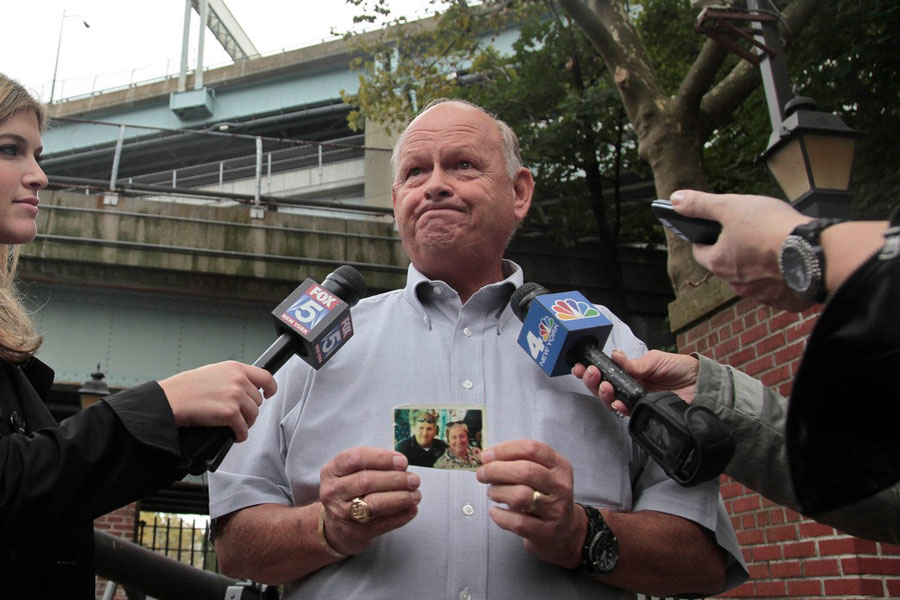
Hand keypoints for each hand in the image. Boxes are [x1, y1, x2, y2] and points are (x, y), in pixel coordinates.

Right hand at [159, 360, 276, 440]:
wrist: (171, 400)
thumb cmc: (186, 388)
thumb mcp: (213, 372)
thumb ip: (231, 378)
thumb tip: (244, 388)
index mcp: (235, 368)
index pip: (265, 376)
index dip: (271, 387)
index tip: (269, 393)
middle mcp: (238, 380)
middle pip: (257, 400)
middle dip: (249, 409)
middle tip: (237, 415)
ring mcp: (235, 396)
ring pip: (253, 415)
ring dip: (245, 423)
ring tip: (235, 425)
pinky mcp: (230, 413)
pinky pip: (243, 429)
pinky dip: (240, 435)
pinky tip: (234, 435)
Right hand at [319, 447, 421, 555]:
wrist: (333, 527)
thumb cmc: (348, 493)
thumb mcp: (350, 473)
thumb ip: (373, 466)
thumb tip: (402, 465)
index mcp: (332, 471)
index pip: (356, 458)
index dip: (382, 458)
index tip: (402, 461)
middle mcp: (334, 491)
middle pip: (367, 481)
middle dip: (396, 479)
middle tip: (414, 480)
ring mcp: (342, 513)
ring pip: (374, 503)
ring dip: (400, 498)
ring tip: (415, 495)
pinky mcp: (354, 533)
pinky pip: (382, 524)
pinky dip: (400, 516)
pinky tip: (411, 510)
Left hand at [476, 440, 583, 569]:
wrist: (565, 532)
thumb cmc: (545, 497)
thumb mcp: (542, 474)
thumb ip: (519, 462)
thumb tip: (487, 457)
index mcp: (559, 466)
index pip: (532, 449)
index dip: (505, 450)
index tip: (487, 455)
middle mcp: (560, 486)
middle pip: (525, 471)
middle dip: (496, 470)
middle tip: (482, 474)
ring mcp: (554, 510)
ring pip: (520, 496)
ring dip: (498, 492)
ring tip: (492, 493)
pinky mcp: (545, 532)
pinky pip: (517, 522)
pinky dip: (500, 516)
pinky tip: (495, 512)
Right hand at [572, 350, 699, 415]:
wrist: (700, 384)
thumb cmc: (679, 368)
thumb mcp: (655, 359)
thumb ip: (635, 363)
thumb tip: (615, 357)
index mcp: (629, 371)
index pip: (605, 371)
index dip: (591, 369)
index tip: (582, 365)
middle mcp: (629, 386)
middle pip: (603, 386)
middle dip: (592, 381)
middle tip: (591, 373)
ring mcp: (635, 400)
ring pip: (611, 400)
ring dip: (603, 393)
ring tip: (605, 387)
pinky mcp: (643, 412)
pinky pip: (626, 412)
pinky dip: (619, 407)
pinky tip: (617, 402)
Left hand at [671, 189, 812, 311]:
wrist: (815, 251)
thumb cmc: (770, 227)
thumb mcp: (731, 206)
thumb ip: (701, 205)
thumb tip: (675, 200)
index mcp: (718, 263)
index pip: (700, 251)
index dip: (705, 238)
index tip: (714, 229)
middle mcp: (736, 285)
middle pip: (727, 266)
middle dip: (734, 251)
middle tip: (750, 233)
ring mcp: (761, 296)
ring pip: (752, 279)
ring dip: (757, 266)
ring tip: (772, 246)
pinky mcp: (785, 301)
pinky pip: (778, 289)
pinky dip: (780, 278)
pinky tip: (790, 263)